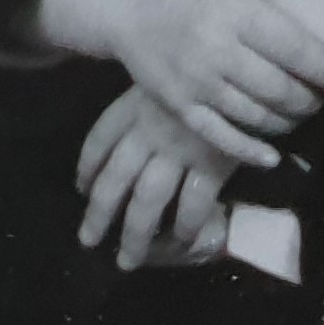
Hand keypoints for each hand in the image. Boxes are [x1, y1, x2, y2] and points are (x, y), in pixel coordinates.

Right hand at [35, 0, 323, 166]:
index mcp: (236, 8)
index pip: (297, 50)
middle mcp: (217, 47)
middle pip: (282, 90)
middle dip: (314, 101)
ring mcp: (196, 79)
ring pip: (257, 116)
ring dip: (289, 122)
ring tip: (301, 115)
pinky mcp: (178, 103)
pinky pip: (221, 136)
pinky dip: (251, 151)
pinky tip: (273, 156)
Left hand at [75, 83, 241, 271]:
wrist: (242, 64)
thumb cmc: (201, 68)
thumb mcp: (163, 78)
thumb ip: (147, 106)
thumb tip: (134, 137)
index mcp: (132, 107)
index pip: (98, 141)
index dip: (87, 167)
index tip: (80, 189)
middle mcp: (148, 132)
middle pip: (115, 179)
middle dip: (98, 213)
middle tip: (87, 241)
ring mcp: (178, 150)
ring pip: (147, 200)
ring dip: (135, 234)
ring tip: (126, 260)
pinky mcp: (212, 163)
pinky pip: (193, 204)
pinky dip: (186, 226)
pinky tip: (181, 243)